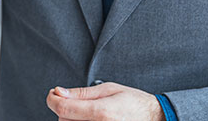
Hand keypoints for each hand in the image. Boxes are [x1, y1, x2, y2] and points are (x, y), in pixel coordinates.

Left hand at [45, 81, 164, 120]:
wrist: (154, 118)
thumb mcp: (108, 89)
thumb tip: (58, 92)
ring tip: (88, 113)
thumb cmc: (133, 102)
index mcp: (102, 112)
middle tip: (78, 103)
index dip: (52, 99)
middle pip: (63, 120)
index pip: (63, 108)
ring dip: (72, 119)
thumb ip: (81, 93)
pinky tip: (88, 119)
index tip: (52, 94)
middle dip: (65, 109)